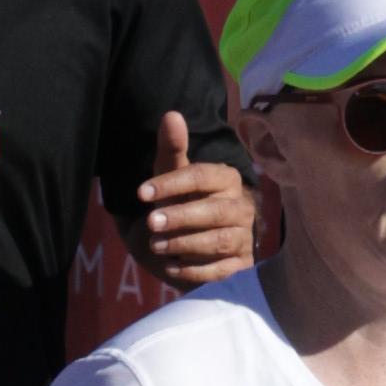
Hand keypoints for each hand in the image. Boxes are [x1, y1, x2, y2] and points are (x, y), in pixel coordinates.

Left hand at [126, 104, 256, 282]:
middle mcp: (241, 207)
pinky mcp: (240, 266)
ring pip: (218, 241)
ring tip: (156, 246)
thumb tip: (172, 115)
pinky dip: (194, 271)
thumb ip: (171, 149)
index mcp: (226, 179)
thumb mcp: (170, 177)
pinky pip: (220, 270)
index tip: (141, 192)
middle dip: (180, 217)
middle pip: (214, 211)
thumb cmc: (180, 204)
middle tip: (151, 223)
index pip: (202, 176)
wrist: (189, 246)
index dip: (171, 183)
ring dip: (184, 244)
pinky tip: (171, 267)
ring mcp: (244, 238)